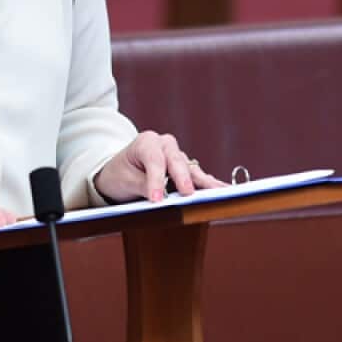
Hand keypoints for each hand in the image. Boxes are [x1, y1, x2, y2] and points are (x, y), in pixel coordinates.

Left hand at [93, 131, 227, 203]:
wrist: (118, 173)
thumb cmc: (120, 174)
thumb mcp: (124, 181)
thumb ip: (143, 186)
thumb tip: (162, 197)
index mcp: (147, 142)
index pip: (154, 161)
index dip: (156, 180)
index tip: (157, 199)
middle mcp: (165, 145)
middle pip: (176, 161)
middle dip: (183, 178)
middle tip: (188, 194)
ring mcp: (177, 156)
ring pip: (191, 169)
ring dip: (204, 182)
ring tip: (221, 191)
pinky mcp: (185, 169)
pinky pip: (197, 177)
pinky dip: (208, 184)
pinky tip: (224, 191)